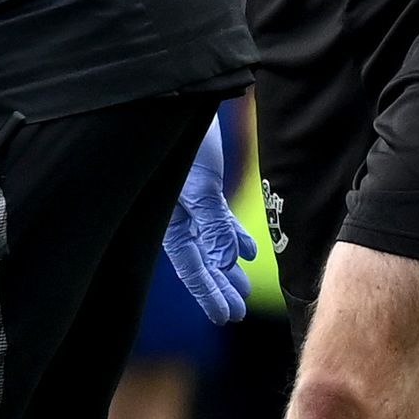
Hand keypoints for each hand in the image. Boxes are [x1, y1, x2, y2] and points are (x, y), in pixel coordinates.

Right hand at [162, 115, 251, 327]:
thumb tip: (225, 262)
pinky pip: (216, 220)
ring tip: (239, 286)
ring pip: (210, 243)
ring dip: (226, 265)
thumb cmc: (180, 142)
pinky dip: (231, 235)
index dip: (210, 294)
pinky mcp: (201, 187)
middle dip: (217, 286)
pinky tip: (248, 250)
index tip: (226, 317)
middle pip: (201, 261)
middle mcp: (179, 217)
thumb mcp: (199, 186)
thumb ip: (213, 225)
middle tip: (234, 313)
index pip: (192, 268)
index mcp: (170, 222)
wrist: (176, 102)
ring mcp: (190, 203)